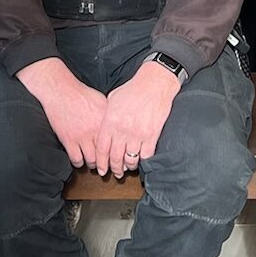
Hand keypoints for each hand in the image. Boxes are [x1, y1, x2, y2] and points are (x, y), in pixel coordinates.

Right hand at [17, 58, 107, 168]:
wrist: (61, 91)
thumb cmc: (80, 93)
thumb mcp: (101, 101)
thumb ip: (109, 116)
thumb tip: (117, 126)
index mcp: (105, 121)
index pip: (115, 144)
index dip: (117, 155)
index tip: (118, 160)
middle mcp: (95, 130)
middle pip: (105, 155)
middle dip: (107, 164)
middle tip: (107, 166)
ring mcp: (81, 136)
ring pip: (91, 160)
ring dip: (93, 165)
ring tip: (93, 164)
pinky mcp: (68, 140)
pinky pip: (76, 159)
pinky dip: (79, 163)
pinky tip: (80, 160)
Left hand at [96, 63, 180, 177]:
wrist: (154, 83)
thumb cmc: (133, 90)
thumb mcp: (112, 100)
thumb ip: (106, 116)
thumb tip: (102, 129)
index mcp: (110, 121)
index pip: (102, 148)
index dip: (101, 162)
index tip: (101, 169)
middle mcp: (122, 129)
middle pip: (115, 157)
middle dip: (114, 169)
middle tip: (115, 173)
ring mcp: (138, 133)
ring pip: (130, 160)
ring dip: (128, 167)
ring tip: (127, 168)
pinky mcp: (152, 135)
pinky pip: (146, 155)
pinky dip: (142, 161)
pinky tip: (140, 161)